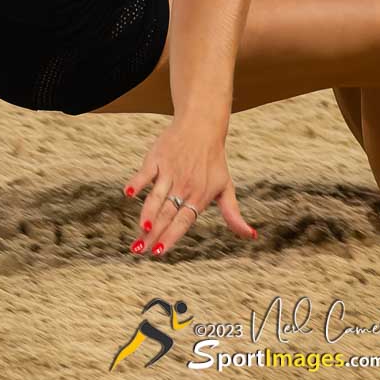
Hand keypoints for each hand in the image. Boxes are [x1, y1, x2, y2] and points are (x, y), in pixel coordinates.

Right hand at [123, 119, 255, 257]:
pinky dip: (137, 183)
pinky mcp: (157, 159)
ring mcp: (170, 172)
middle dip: (153, 233)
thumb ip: (233, 214)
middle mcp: (184, 186)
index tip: (159, 253)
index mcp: (199, 196)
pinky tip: (129, 193)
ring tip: (140, 229)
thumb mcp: (226, 187)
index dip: (171, 236)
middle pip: (167, 213)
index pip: (183, 221)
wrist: (203, 126)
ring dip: (147, 213)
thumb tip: (251, 235)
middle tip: (140, 250)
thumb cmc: (214, 161)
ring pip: (157, 197)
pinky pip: (146, 173)